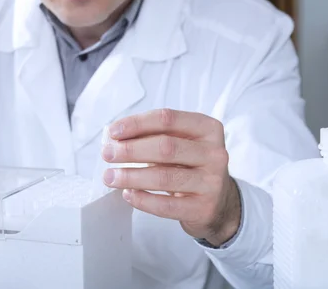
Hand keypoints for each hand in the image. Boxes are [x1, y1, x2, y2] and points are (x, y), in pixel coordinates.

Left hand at [101, 109, 240, 246]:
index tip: (113, 132)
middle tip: (107, 154)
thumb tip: (115, 138)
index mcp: (207, 129)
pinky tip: (128, 194)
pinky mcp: (204, 208)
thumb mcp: (180, 144)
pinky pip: (167, 205)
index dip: (137, 123)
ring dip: (131, 176)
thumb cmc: (190, 167)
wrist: (219, 202)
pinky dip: (143, 200)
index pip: (167, 119)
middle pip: (166, 146)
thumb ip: (152, 137)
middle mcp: (214, 153)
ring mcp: (212, 182)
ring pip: (164, 176)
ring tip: (110, 176)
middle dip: (131, 150)